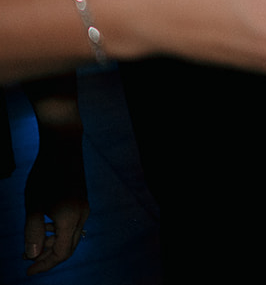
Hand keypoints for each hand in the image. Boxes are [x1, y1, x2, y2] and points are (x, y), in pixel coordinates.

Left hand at [22, 120, 87, 274]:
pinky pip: (72, 225)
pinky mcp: (81, 201)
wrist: (62, 148)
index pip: (60, 253)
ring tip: (31, 245)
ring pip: (70, 236)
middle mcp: (81, 216)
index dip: (44, 265)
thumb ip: (33, 233)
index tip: (27, 271)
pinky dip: (57, 233)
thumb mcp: (34, 207)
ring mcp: (83, 208)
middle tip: (27, 261)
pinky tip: (44, 227)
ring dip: (51, 244)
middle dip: (47, 257)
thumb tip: (32, 256)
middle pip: (68, 247)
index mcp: (70, 220)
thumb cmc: (45, 176)